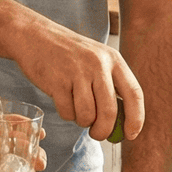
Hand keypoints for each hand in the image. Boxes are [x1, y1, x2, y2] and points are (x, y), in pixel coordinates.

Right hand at [14, 18, 145, 142]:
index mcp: (113, 59)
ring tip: (77, 110)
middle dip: (104, 130)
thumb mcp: (97, 60)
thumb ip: (111, 86)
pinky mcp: (57, 81)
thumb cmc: (70, 54)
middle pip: (109, 112)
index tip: (131, 135)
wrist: (35, 36)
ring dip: (82, 122)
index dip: (136, 119)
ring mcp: (77, 72)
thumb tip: (122, 124)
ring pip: (87, 115)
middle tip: (97, 134)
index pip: (134, 94)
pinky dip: (66, 114)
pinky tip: (63, 100)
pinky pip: (67, 112)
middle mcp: (98, 64)